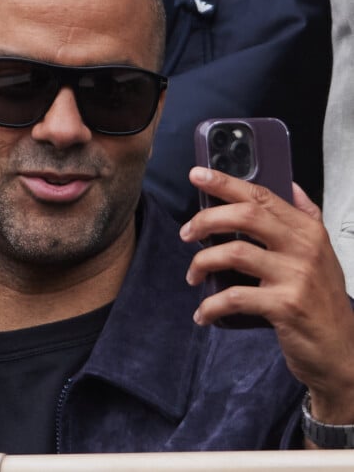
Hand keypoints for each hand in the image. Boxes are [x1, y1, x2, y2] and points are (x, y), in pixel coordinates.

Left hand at [180, 167, 353, 424]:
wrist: (341, 350)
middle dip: (206, 219)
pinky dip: (211, 305)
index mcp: (307, 229)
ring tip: (193, 275)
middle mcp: (303, 246)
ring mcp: (295, 275)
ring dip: (202, 262)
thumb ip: (305, 216)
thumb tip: (290, 185)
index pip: (261, 195)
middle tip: (186, 234)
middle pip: (246, 215)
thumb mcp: (321, 252)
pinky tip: (202, 313)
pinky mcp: (285, 305)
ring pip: (234, 253)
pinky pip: (235, 297)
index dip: (225, 182)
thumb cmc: (322, 299)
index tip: (197, 175)